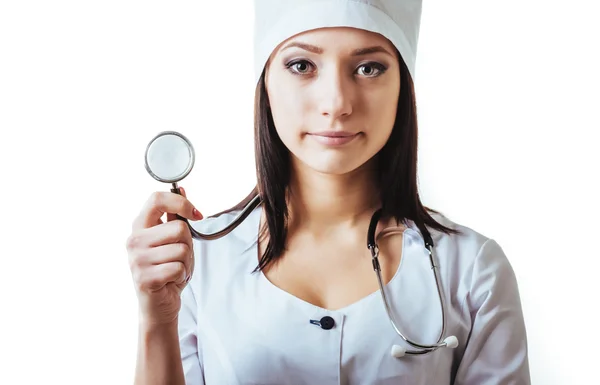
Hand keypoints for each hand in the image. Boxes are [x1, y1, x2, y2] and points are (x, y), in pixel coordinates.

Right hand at [126, 187, 202, 325]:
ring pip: (182, 249)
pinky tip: (172, 281)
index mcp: (139, 227)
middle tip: (179, 258)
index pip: (156, 199)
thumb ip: (174, 217)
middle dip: (188, 244)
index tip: (196, 213)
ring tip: (174, 270)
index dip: (180, 202)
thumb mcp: (171, 240)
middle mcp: (134, 240)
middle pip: (179, 228)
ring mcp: (136, 259)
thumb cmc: (166, 270)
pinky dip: (182, 275)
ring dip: (186, 262)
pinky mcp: (144, 278)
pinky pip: (178, 267)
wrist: (158, 306)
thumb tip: (181, 189)